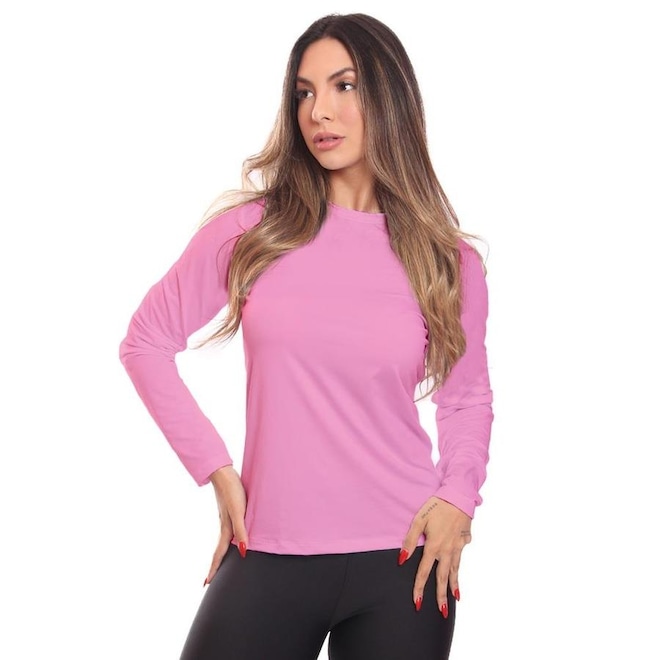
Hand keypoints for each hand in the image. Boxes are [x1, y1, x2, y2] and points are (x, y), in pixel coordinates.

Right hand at [203, 465, 248, 585]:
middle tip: (210, 579)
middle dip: (215, 564)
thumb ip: (241, 530)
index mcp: (226, 528)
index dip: (215, 568)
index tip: (206, 584)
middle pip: (219, 549)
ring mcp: (226, 517)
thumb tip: (242, 551)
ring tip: (220, 561)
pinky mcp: (229, 509)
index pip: (219, 553)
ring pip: (224, 540)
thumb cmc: (232, 491)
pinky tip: (232, 535)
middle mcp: (224, 525)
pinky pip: (228, 529)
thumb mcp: (238, 511)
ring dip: (221, 552)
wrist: (223, 472)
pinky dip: (228, 538)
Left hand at [399, 496, 471, 615]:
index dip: (419, 589)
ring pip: (455, 570)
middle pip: (443, 578)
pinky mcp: (465, 539)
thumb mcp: (419, 520)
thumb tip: (401, 560)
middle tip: (442, 613)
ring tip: (455, 599)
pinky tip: (459, 571)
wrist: (458, 495)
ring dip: (454, 586)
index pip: (424, 573)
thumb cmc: (436, 506)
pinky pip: (461, 557)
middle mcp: (447, 550)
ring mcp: (458, 546)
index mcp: (434, 546)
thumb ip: (409, 541)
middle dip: (442, 596)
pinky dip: (460, 567)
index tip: (417, 604)